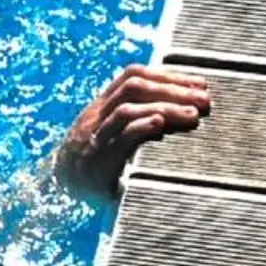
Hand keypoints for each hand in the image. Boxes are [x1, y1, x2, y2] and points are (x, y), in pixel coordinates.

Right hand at [54, 64, 211, 200]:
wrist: (60, 190)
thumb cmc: (95, 161)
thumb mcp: (116, 134)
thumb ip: (140, 119)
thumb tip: (182, 109)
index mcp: (102, 105)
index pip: (133, 76)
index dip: (168, 75)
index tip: (199, 84)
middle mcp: (97, 115)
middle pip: (133, 88)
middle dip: (172, 90)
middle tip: (204, 100)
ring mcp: (95, 136)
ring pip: (127, 110)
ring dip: (165, 108)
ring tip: (193, 116)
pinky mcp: (98, 160)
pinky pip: (118, 138)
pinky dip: (141, 128)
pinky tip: (160, 126)